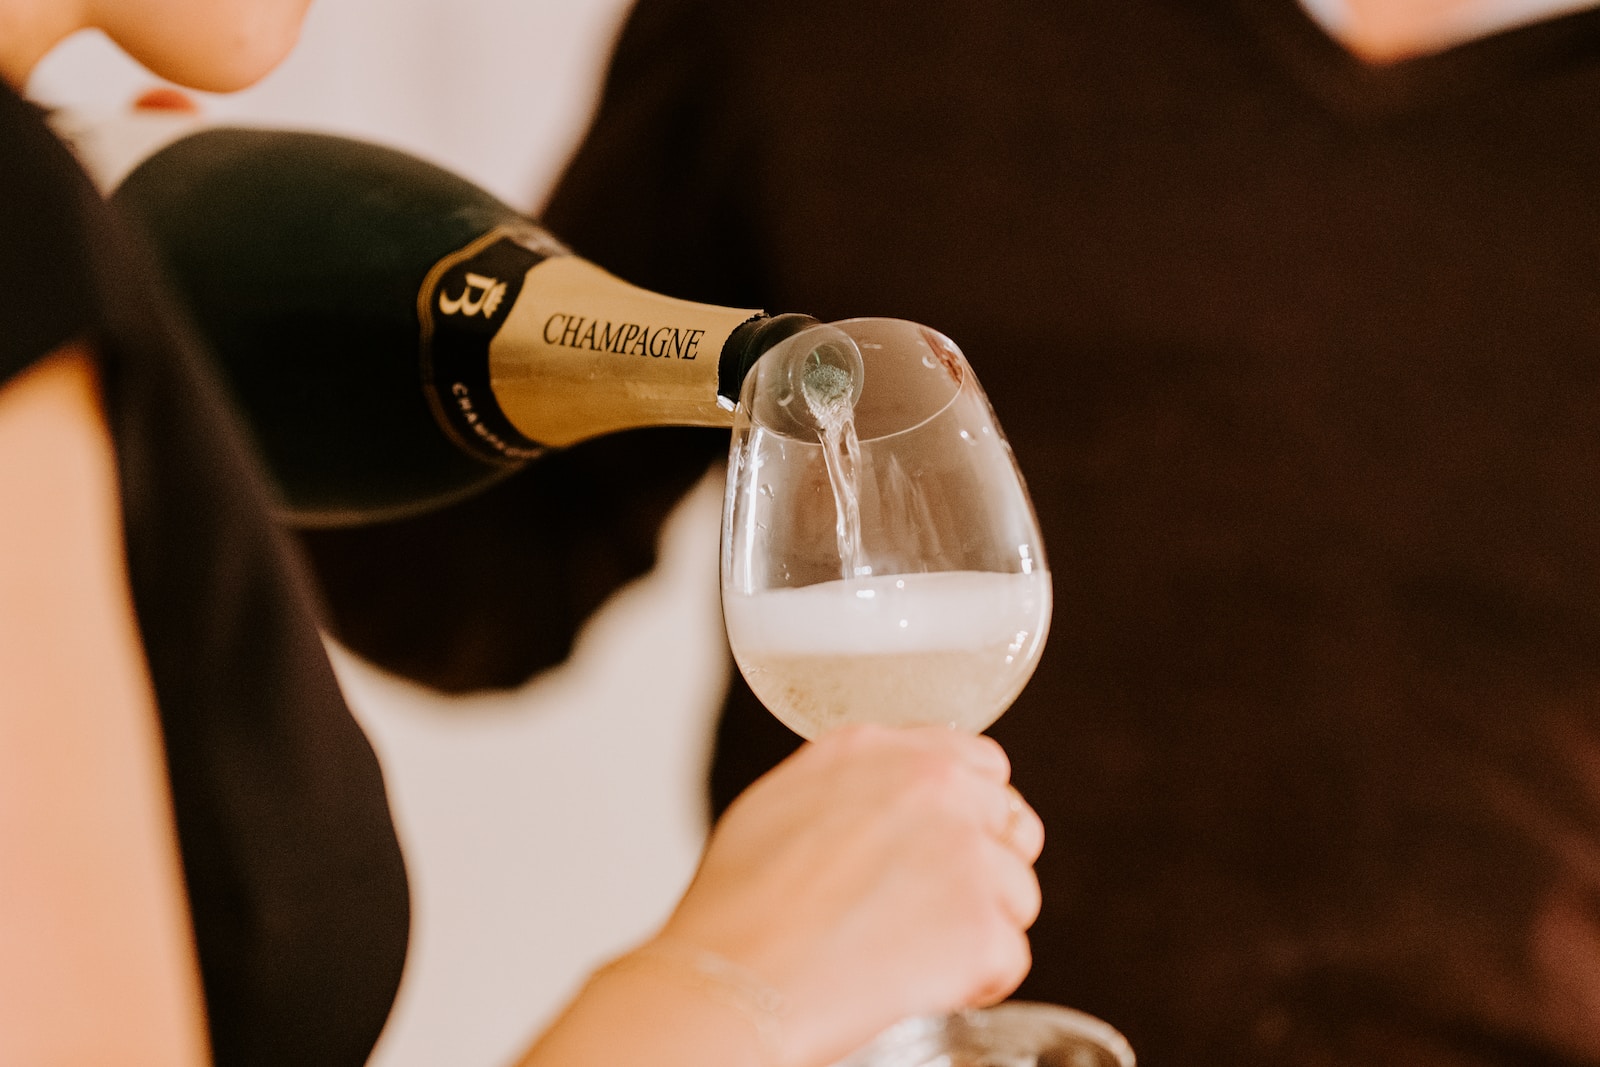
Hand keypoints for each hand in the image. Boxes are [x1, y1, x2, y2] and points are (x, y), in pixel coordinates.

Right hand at [652, 724, 1043, 1066]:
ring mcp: (963, 853)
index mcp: (878, 749)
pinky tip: (917, 981)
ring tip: (909, 951)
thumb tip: (887, 803)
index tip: (949, 845)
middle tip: (931, 909)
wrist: (732, 978)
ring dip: (979, 927)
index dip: (970, 813)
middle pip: (1012, 824)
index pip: (979, 762)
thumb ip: (856, 785)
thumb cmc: (738, 908)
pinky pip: (1011, 957)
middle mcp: (931, 786)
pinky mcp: (981, 925)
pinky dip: (976, 981)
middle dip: (984, 869)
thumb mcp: (784, 801)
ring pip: (1018, 893)